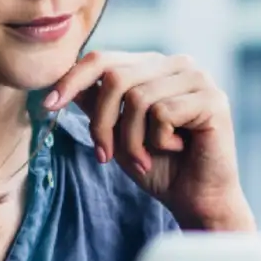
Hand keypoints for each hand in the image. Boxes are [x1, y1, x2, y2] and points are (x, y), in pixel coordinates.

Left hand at [43, 51, 255, 231]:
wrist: (197, 200)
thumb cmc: (159, 168)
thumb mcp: (117, 135)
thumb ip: (97, 105)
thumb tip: (64, 82)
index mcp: (154, 66)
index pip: (104, 59)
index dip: (72, 79)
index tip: (48, 105)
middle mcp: (178, 64)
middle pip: (115, 77)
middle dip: (102, 123)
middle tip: (105, 156)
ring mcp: (198, 78)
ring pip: (138, 98)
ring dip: (132, 140)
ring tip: (145, 160)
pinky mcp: (213, 99)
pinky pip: (163, 112)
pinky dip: (159, 141)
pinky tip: (176, 150)